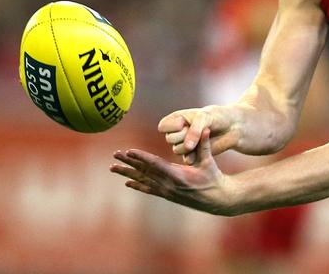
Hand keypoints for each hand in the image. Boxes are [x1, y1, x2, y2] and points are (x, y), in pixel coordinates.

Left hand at [110, 129, 234, 214]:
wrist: (216, 199)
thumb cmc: (214, 178)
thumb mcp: (209, 161)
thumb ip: (204, 145)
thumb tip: (205, 128)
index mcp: (179, 176)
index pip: (156, 165)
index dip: (141, 157)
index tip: (129, 151)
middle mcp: (169, 186)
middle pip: (145, 172)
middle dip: (129, 163)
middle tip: (115, 155)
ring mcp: (167, 192)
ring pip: (143, 181)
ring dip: (127, 173)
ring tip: (112, 168)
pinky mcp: (167, 195)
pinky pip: (148, 189)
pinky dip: (137, 184)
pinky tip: (127, 182)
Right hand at [159, 105, 240, 164]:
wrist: (233, 127)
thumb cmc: (218, 117)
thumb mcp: (205, 117)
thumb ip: (194, 130)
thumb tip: (187, 147)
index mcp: (177, 119)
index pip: (163, 126)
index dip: (174, 126)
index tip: (186, 122)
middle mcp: (178, 132)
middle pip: (170, 139)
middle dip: (184, 135)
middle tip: (198, 129)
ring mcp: (185, 144)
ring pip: (177, 150)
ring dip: (190, 145)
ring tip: (203, 137)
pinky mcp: (193, 155)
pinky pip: (187, 159)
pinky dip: (195, 154)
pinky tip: (204, 148)